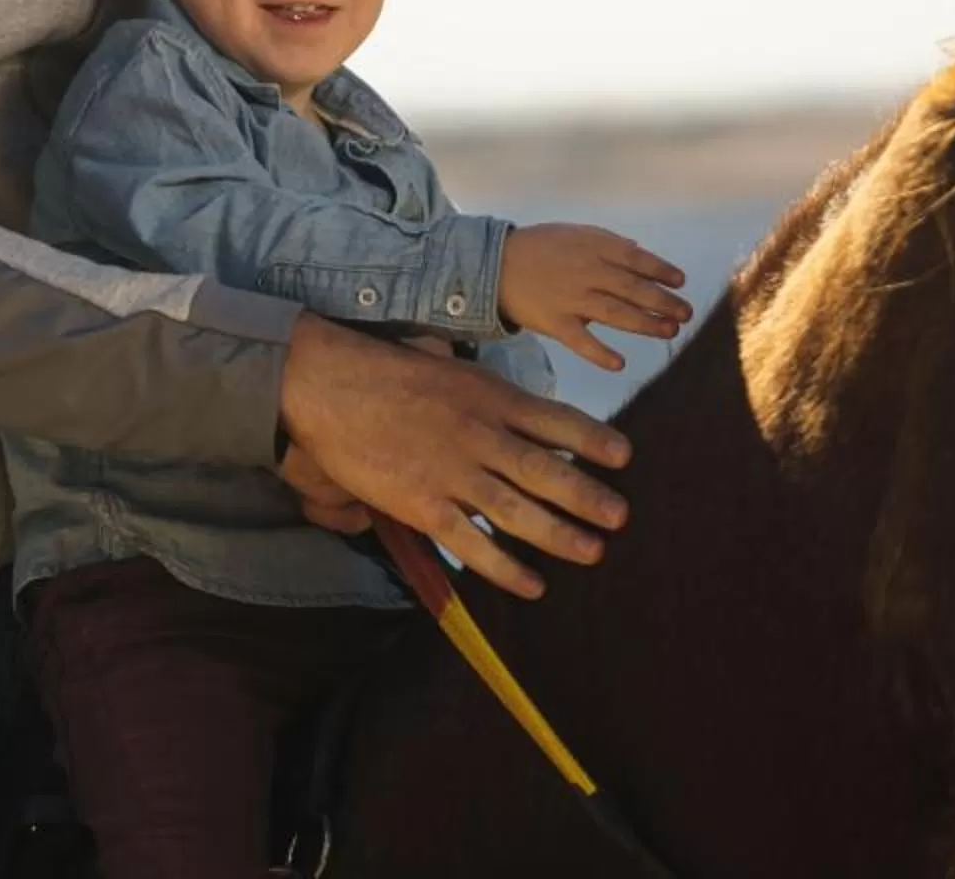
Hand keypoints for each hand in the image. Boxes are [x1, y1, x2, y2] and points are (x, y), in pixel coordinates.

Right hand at [276, 313, 631, 599]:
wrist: (330, 384)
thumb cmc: (386, 372)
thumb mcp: (449, 368)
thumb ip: (487, 396)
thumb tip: (521, 415)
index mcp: (489, 397)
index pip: (554, 420)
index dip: (592, 440)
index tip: (624, 456)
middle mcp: (479, 435)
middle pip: (544, 470)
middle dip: (586, 495)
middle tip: (621, 516)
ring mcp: (451, 472)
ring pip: (516, 510)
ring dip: (558, 534)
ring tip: (593, 552)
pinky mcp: (422, 504)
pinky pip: (470, 542)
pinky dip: (503, 567)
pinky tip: (532, 585)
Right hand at [498, 223, 692, 371]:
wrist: (495, 265)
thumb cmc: (539, 248)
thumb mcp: (573, 233)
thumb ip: (607, 243)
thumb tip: (639, 252)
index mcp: (592, 247)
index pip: (635, 259)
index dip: (661, 270)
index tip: (681, 282)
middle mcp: (586, 272)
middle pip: (632, 289)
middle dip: (663, 301)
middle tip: (686, 314)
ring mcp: (571, 299)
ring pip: (615, 314)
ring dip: (645, 324)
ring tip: (669, 332)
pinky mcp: (555, 324)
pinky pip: (581, 342)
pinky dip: (600, 354)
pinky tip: (620, 363)